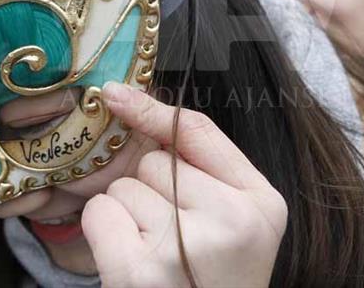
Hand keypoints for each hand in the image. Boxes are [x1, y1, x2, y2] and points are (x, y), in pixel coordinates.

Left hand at [82, 82, 286, 287]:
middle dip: (151, 191)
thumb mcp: (236, 223)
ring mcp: (185, 246)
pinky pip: (101, 213)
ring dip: (129, 216)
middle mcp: (231, 220)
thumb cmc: (214, 280)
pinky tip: (133, 264)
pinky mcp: (140, 272)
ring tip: (158, 257)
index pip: (198, 132)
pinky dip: (105, 234)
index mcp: (262, 202)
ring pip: (125, 188)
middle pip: (156, 161)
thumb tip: (138, 109)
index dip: (153, 110)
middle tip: (174, 239)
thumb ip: (205, 172)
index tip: (116, 94)